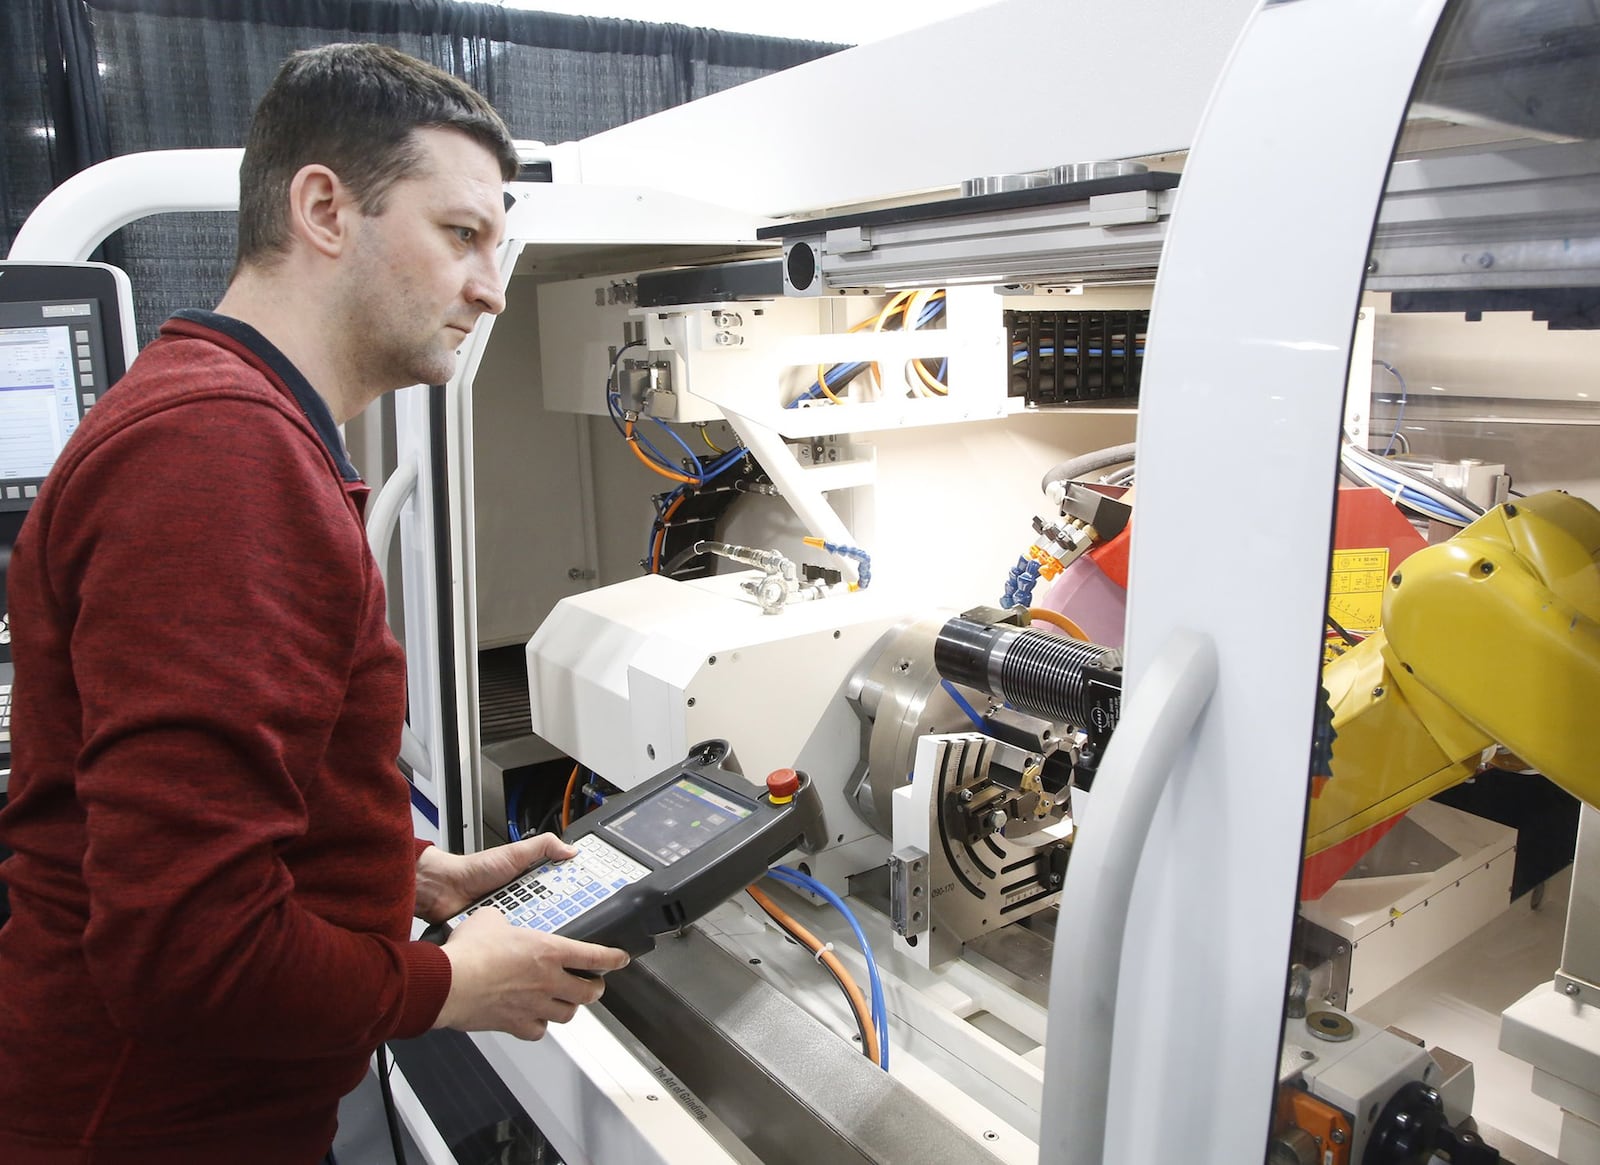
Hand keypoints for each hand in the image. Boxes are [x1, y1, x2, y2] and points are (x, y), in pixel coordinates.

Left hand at [415, 833, 574, 922]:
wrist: (443, 890)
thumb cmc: (474, 869)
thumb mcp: (513, 852)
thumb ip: (542, 846)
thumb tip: (570, 849)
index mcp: (531, 878)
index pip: (559, 885)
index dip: (573, 891)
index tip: (587, 896)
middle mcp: (524, 897)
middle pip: (551, 908)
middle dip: (556, 911)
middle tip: (560, 913)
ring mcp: (512, 915)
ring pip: (536, 924)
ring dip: (537, 925)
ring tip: (538, 924)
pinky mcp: (501, 932)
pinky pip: (517, 937)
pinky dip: (519, 938)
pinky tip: (525, 941)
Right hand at [432, 909, 630, 1040]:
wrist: (447, 983)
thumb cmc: (468, 953)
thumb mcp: (489, 919)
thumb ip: (503, 921)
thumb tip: (497, 922)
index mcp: (548, 951)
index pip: (594, 956)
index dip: (613, 958)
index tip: (621, 959)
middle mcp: (548, 980)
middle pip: (589, 992)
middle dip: (595, 988)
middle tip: (592, 984)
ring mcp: (534, 1005)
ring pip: (567, 1014)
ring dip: (569, 1007)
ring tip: (564, 1001)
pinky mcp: (516, 1024)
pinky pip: (538, 1031)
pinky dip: (539, 1026)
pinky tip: (534, 1019)